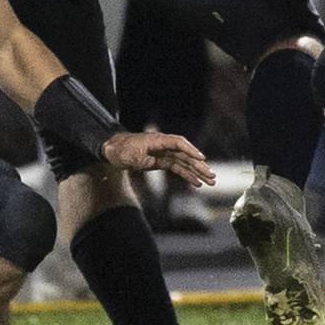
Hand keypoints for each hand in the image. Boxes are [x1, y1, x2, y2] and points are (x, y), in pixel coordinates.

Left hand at [101, 130, 216, 187]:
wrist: (113, 150)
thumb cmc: (121, 150)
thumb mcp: (131, 155)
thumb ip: (144, 159)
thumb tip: (154, 162)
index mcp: (158, 140)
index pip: (178, 143)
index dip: (190, 150)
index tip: (201, 159)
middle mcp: (164, 146)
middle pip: (185, 155)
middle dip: (199, 165)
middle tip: (212, 176)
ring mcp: (164, 154)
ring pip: (184, 163)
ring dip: (197, 172)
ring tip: (210, 181)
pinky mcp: (161, 162)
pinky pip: (177, 168)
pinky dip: (186, 175)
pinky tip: (196, 183)